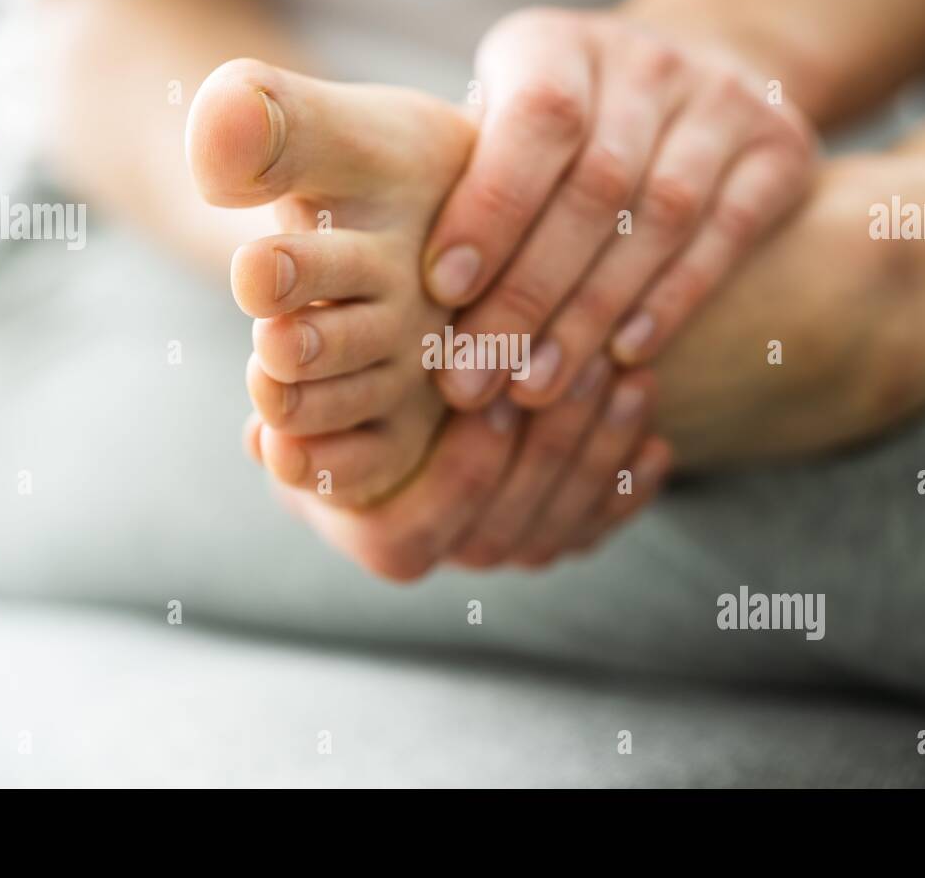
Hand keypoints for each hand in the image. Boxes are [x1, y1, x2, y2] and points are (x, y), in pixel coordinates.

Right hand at [248, 364, 671, 580]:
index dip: (468, 465)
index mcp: (379, 537)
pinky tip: (657, 438)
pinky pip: (597, 524)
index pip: (431, 523)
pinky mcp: (554, 529)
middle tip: (589, 373)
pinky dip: (629, 487)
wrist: (395, 384)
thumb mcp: (310, 377)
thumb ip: (293, 402)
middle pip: (511, 525)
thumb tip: (267, 436)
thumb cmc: (347, 369)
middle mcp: (447, 555)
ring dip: (601, 457)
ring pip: (563, 524)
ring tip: (631, 383)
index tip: (500, 398)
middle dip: (554, 448)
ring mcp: (505, 547)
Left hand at [423, 7, 816, 409]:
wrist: (696, 76)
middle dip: (528, 293)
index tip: (443, 292)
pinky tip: (623, 357)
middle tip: (476, 376)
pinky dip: (669, 302)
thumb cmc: (560, 131)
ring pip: (658, 220)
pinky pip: (723, 237)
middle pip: (594, 186)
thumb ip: (468, 181)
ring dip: (591, 315)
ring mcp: (722, 100)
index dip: (491, 207)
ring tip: (537, 387)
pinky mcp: (779, 150)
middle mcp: (645, 61)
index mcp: (557, 45)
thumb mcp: (502, 122)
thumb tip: (407, 294)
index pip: (534, 121)